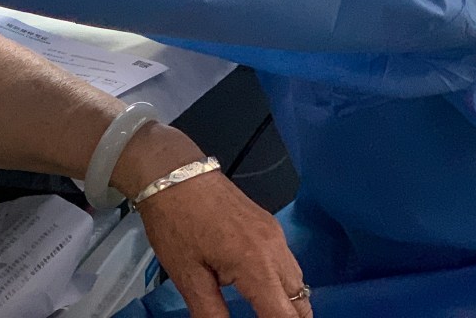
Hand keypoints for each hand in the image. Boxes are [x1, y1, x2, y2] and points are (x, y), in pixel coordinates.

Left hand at [116, 126, 310, 317]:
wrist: (173, 171)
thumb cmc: (175, 223)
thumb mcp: (187, 276)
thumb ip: (211, 313)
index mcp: (256, 264)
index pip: (285, 316)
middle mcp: (275, 249)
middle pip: (301, 303)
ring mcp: (276, 234)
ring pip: (299, 282)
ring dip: (289, 304)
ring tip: (265, 314)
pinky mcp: (270, 224)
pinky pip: (289, 262)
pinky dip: (283, 283)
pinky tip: (263, 291)